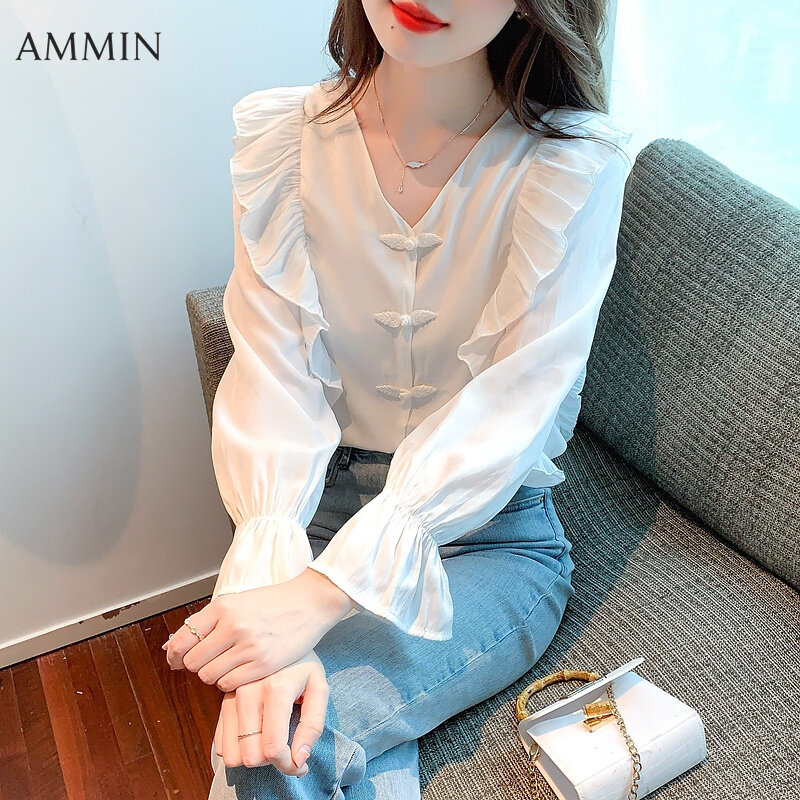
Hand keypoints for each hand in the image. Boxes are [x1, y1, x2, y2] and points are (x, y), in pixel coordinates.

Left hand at [164, 568, 354, 690]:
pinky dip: (229, 682)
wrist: (309, 603)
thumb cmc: (272, 603)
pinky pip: (229, 684)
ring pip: (209, 676)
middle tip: (210, 660)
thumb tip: (170, 646)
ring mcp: (249, 646)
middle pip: (193, 662)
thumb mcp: (236, 603)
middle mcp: (234, 626)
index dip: (174, 655)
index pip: (183, 640)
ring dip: (213, 675)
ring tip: (228, 664)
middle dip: (196, 666)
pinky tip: (240, 670)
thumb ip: (205, 623)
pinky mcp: (263, 664)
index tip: (176, 660)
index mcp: (224, 607)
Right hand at [215, 649, 328, 772]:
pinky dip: (237, 748)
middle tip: (286, 750)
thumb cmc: (303, 664)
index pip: (273, 748)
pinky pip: (219, 742)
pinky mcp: (223, 699)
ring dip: (252, 757)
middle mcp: (248, 692)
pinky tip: (255, 735)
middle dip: (270, 762)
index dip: (287, 766)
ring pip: (231, 754)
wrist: (282, 633)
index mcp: (276, 689)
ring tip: (270, 742)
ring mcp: (231, 695)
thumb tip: (299, 761)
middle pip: (250, 755)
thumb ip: (313, 725)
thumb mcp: (319, 688)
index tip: (298, 765)